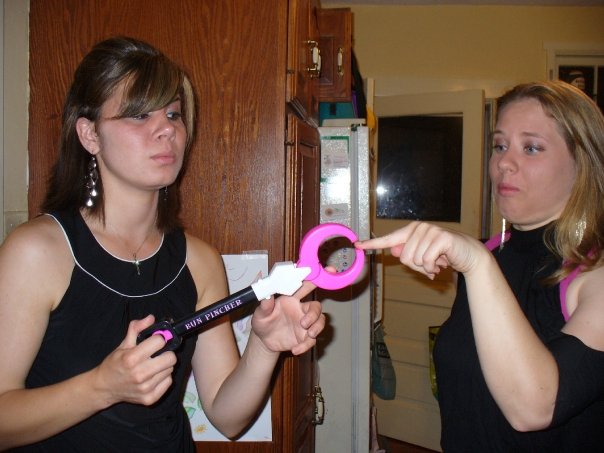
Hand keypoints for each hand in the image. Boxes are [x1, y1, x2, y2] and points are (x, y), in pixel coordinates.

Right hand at [91, 315, 176, 406]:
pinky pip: (168, 382)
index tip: (155, 341)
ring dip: (164, 366)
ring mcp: (146, 388)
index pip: (160, 342)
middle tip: (158, 354)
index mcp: (132, 358)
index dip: (158, 339)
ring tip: (152, 366)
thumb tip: (151, 318)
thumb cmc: (114, 364)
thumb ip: (136, 328)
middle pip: (170, 358)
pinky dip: (163, 378)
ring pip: (170, 370)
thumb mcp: (123, 344)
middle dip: (165, 353)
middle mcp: (140, 374)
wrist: (104, 388)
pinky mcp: (150, 398)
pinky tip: (153, 376)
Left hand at [251, 279, 325, 355]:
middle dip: (314, 314)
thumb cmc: (263, 321)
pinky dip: (306, 345)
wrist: (263, 340)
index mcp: (291, 299)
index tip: (325, 274)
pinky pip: (312, 340)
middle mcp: (300, 310)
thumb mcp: (260, 314)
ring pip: (320, 321)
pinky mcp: (304, 337)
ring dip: (317, 327)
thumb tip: (266, 295)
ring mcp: (304, 323)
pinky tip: (295, 349)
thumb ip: (265, 305)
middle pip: (316, 306)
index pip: (304, 287)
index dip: (314, 280)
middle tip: (304, 323)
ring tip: (308, 334)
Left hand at [355, 221, 484, 278]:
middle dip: (417, 266)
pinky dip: (434, 267)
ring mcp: (430, 231)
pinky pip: (427, 260)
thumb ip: (408, 253)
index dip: (372, 244)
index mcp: (411, 231)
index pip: (388, 239)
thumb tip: (395, 251)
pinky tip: (443, 263)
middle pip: (404, 257)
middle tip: (431, 263)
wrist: (468, 254)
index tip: (357, 245)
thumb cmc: (443, 255)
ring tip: (438, 261)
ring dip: (427, 267)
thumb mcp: (423, 256)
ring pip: (415, 260)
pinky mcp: (441, 237)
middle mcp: (419, 228)